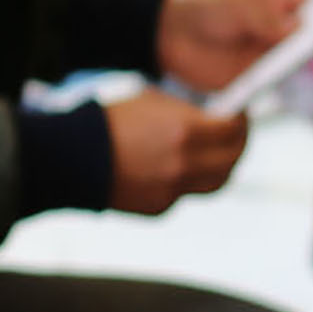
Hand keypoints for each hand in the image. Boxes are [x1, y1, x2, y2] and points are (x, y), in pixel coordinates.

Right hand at [104, 86, 248, 211]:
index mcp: (185, 131)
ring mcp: (174, 190)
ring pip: (215, 183)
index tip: (238, 114)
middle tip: (234, 135)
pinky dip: (186, 180)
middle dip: (238, 145)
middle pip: (232, 160)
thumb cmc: (109, 122)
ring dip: (220, 166)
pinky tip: (172, 167)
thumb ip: (187, 112)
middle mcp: (185, 164)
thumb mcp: (152, 103)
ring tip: (214, 153)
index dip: (241, 121)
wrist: (71, 159)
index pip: (234, 130)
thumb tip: (212, 115)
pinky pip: (186, 193)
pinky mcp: (161, 208)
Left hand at [157, 0, 306, 95]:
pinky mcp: (259, 78)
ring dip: (305, 59)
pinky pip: (276, 82)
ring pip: (298, 59)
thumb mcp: (233, 6)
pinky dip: (281, 81)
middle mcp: (284, 28)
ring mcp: (273, 54)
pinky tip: (281, 77)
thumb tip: (298, 27)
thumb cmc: (205, 9)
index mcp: (283, 1)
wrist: (168, 36)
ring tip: (308, 52)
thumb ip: (263, 16)